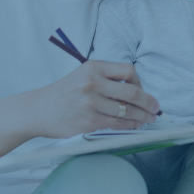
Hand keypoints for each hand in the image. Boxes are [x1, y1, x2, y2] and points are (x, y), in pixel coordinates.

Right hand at [24, 60, 159, 137]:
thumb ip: (106, 79)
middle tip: (156, 108)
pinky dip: (130, 126)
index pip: (128, 71)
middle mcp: (93, 83)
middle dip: (149, 102)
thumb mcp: (83, 75)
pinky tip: (135, 126)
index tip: (142, 91)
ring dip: (142, 116)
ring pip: (127, 111)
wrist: (37, 110)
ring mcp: (91, 103)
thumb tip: (137, 91)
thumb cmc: (63, 93)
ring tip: (148, 119)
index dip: (140, 82)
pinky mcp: (89, 122)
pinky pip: (117, 124)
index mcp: (93, 67)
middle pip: (132, 92)